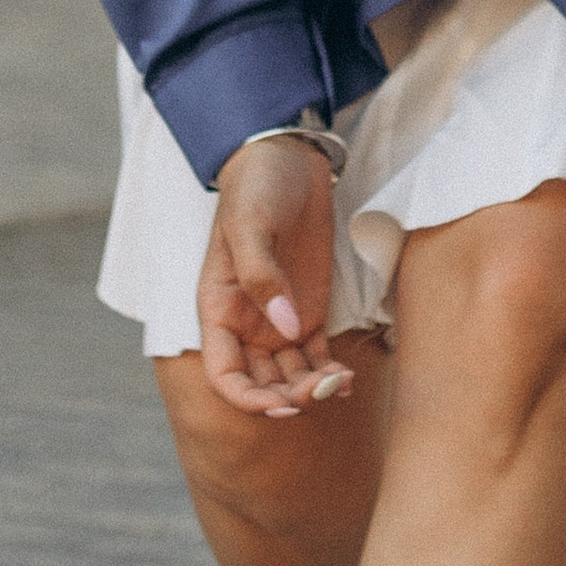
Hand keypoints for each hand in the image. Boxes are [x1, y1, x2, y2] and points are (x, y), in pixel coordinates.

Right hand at [197, 139, 354, 417]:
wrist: (288, 160)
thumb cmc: (257, 188)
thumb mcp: (250, 226)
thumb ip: (262, 276)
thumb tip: (284, 328)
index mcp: (218, 310)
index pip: (223, 374)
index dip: (246, 398)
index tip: (279, 404)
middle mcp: (246, 325)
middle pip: (261, 383)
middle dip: (287, 397)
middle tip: (322, 390)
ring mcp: (279, 321)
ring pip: (291, 376)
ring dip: (312, 389)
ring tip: (340, 384)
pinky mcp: (309, 311)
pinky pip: (316, 357)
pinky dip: (329, 373)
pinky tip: (347, 381)